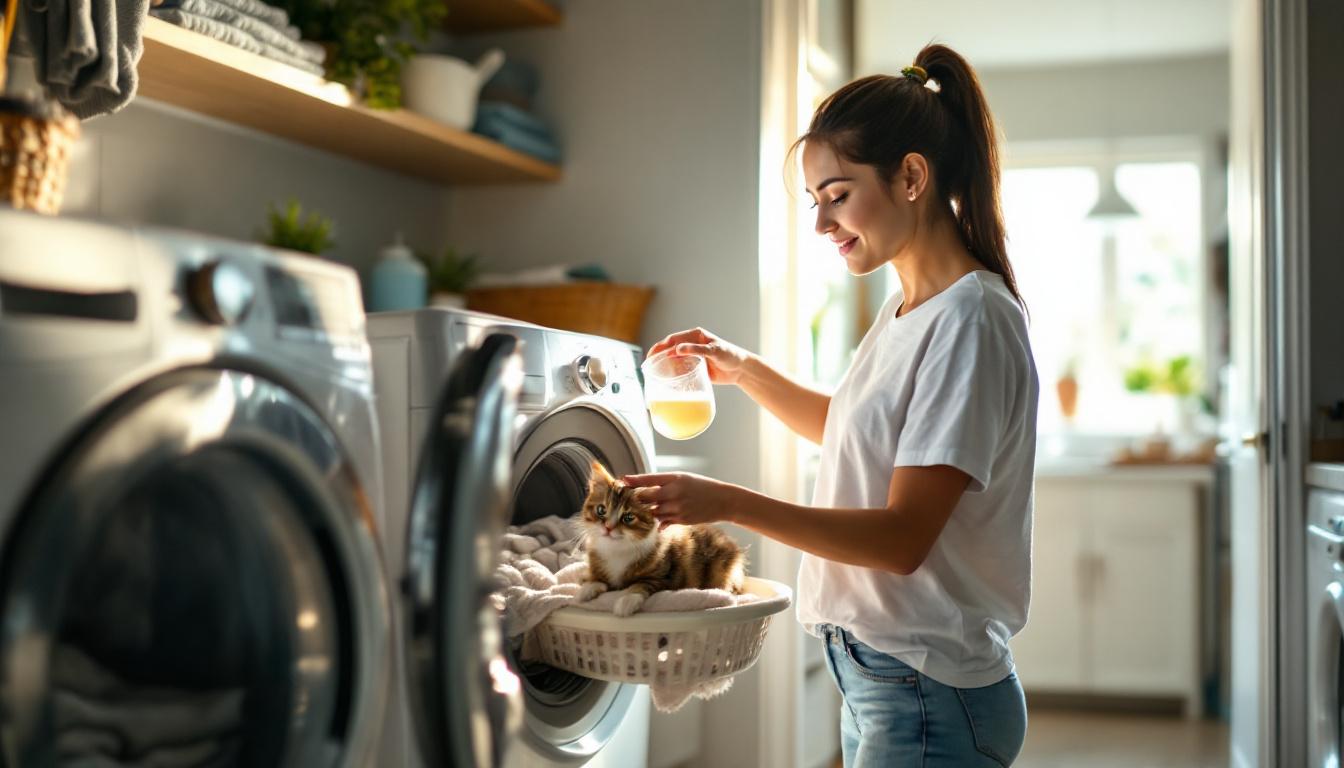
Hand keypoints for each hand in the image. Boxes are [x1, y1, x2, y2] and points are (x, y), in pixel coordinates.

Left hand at [622, 471, 744, 526]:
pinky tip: (653, 522)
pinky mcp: (681, 520)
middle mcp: (674, 493)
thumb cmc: (702, 487)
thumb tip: (645, 488)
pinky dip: (656, 522)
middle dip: (634, 498)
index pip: (648, 479)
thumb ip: (665, 483)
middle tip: (623, 499)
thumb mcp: (684, 479)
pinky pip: (662, 522)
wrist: (723, 501)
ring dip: (643, 512)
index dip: (633, 481)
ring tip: (633, 512)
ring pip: (652, 511)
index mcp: (674, 479)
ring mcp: (677, 508)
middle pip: (646, 497)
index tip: (622, 481)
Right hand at [646, 327, 751, 385]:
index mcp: (695, 335)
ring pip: (674, 359)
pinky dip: (673, 372)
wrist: (741, 369)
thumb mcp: (714, 351)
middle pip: (670, 349)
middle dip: (659, 355)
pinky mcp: (696, 367)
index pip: (673, 339)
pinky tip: (667, 378)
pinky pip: (681, 369)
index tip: (651, 354)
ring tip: (654, 372)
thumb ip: (697, 349)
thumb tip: (678, 349)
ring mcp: (693, 356)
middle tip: (648, 365)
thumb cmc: (731, 355)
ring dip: (664, 364)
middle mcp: (692, 344)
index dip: (660, 346)